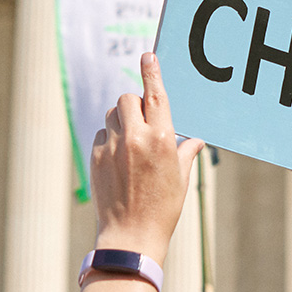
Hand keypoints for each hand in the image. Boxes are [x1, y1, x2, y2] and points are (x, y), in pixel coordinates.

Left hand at [90, 53, 202, 265]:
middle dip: (134, 104)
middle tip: (141, 123)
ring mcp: (113, 147)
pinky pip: (102, 135)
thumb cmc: (163, 209)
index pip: (155, 94)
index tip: (148, 55)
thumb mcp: (181, 178)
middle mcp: (136, 138)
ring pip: (112, 115)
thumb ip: (185, 152)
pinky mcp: (97, 157)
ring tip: (130, 145)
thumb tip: (194, 140)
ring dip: (121, 121)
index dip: (152, 72)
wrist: (130, 236)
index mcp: (162, 139)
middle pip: (128, 98)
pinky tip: (118, 162)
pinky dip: (110, 140)